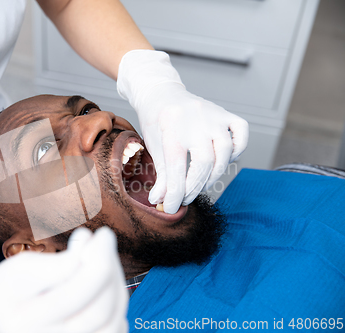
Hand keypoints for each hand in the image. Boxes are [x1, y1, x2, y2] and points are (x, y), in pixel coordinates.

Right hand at [0, 227, 128, 332]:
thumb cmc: (9, 288)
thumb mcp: (22, 268)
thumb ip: (57, 263)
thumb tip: (90, 247)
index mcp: (24, 321)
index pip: (75, 292)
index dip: (98, 258)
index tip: (102, 233)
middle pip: (99, 310)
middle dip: (109, 268)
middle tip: (104, 241)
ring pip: (112, 323)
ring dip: (117, 284)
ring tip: (103, 261)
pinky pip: (116, 330)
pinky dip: (118, 304)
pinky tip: (105, 284)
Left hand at [117, 50, 248, 212]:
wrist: (162, 94)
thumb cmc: (157, 123)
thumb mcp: (154, 147)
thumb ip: (161, 175)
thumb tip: (161, 202)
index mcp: (171, 128)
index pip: (176, 168)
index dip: (175, 192)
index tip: (172, 208)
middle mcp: (195, 121)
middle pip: (204, 162)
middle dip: (195, 187)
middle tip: (185, 198)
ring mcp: (213, 116)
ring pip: (225, 152)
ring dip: (215, 175)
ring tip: (201, 183)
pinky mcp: (225, 114)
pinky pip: (241, 133)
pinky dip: (237, 150)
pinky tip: (223, 160)